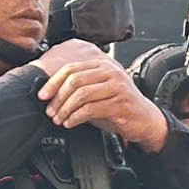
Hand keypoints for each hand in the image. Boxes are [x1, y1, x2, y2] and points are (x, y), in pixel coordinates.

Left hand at [37, 39, 168, 149]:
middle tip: (50, 110)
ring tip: (59, 119)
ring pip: (82, 95)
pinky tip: (71, 123)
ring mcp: (117, 87)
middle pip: (75, 80)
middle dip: (58, 98)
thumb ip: (80, 88)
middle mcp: (111, 72)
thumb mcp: (98, 92)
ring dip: (65, 109)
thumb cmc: (119, 106)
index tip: (42, 95)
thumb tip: (51, 94)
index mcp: (103, 65)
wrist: (146, 120)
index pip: (71, 68)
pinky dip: (76, 118)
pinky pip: (91, 109)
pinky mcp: (121, 103)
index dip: (53, 82)